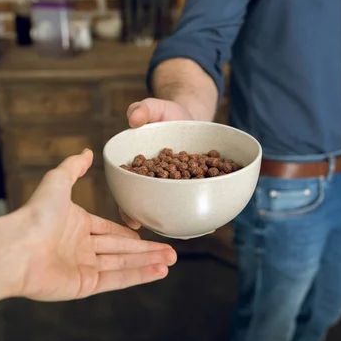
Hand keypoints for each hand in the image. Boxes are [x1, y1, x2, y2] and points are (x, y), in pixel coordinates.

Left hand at [14, 149, 176, 300]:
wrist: (17, 248)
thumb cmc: (35, 215)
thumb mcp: (57, 181)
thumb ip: (74, 167)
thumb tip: (87, 152)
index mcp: (74, 225)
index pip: (108, 230)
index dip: (127, 233)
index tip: (144, 234)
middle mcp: (79, 247)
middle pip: (120, 249)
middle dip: (146, 250)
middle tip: (170, 250)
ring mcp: (82, 268)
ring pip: (122, 264)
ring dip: (148, 262)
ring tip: (171, 260)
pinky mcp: (84, 285)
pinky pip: (117, 279)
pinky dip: (139, 276)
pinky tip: (159, 272)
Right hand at [121, 97, 194, 229]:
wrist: (190, 117)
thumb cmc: (166, 113)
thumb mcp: (154, 108)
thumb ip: (142, 110)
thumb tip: (133, 118)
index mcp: (139, 172)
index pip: (128, 194)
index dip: (127, 209)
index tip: (133, 220)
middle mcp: (156, 185)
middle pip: (153, 207)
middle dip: (156, 221)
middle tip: (165, 233)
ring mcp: (177, 187)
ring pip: (177, 207)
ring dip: (182, 220)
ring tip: (193, 231)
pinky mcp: (195, 185)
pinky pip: (198, 198)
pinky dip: (203, 207)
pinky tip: (212, 221)